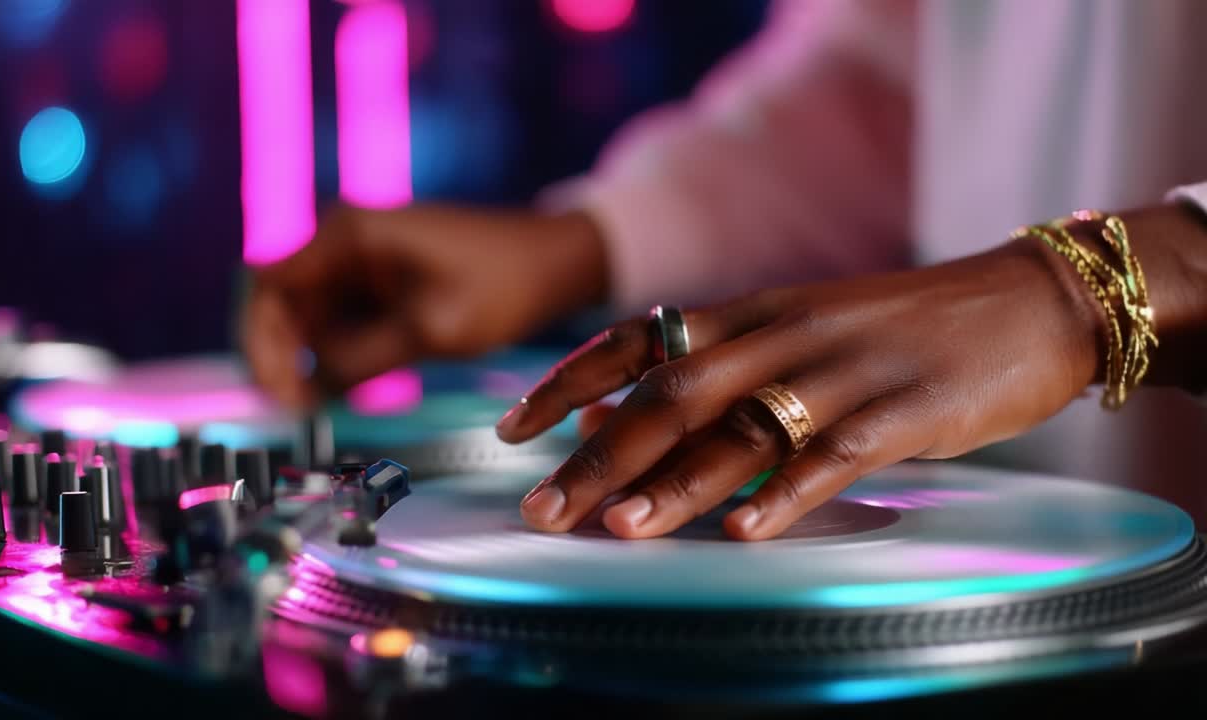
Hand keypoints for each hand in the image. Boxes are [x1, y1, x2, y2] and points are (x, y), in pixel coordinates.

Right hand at [240, 202, 607, 409]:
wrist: (559, 262)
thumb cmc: (506, 283)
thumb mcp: (433, 329)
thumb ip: (363, 357)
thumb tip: (306, 388)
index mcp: (350, 234)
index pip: (268, 282)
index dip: (261, 338)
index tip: (278, 388)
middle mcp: (345, 241)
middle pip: (280, 301)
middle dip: (280, 355)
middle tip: (296, 409)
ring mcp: (361, 262)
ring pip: (307, 317)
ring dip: (307, 360)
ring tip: (320, 405)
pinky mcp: (379, 284)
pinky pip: (338, 321)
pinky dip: (336, 355)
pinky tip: (346, 389)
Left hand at [497, 234, 1117, 540]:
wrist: (1030, 301)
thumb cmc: (903, 327)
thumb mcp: (801, 333)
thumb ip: (717, 374)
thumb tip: (616, 420)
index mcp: (754, 314)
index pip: (638, 340)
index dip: (569, 380)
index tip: (513, 427)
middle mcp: (784, 336)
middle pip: (671, 395)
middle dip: (599, 454)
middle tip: (542, 507)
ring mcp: (844, 372)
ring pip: (740, 428)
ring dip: (673, 482)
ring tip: (618, 528)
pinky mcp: (904, 410)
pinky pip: (833, 455)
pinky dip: (784, 492)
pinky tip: (742, 530)